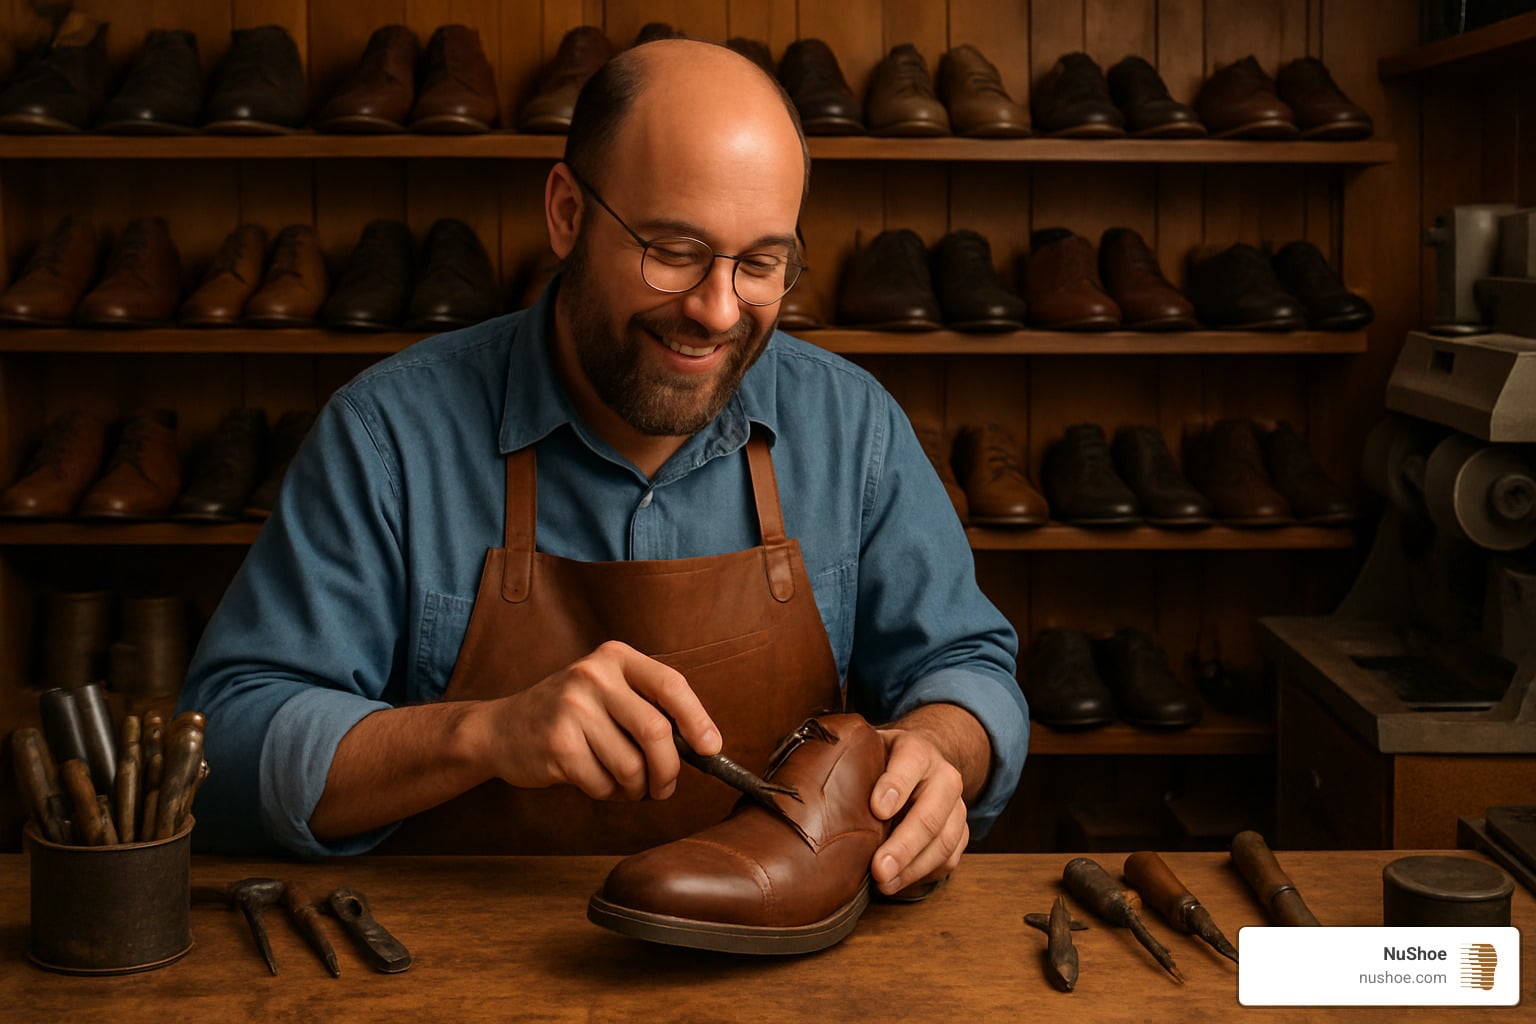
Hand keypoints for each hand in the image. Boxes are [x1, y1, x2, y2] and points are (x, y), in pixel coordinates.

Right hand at [482, 640, 720, 801]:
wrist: (501, 729)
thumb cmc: (569, 715)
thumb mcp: (607, 692)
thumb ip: (648, 708)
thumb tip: (703, 747)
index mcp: (615, 658)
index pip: (671, 685)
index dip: (697, 720)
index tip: (711, 749)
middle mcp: (594, 676)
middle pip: (656, 733)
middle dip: (668, 770)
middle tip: (665, 788)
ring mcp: (572, 708)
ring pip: (631, 766)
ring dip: (635, 788)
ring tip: (623, 784)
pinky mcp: (557, 744)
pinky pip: (603, 784)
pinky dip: (606, 794)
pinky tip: (592, 780)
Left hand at [867, 724, 970, 897]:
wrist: (921, 763)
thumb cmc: (882, 761)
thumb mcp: (867, 750)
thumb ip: (850, 762)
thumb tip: (810, 790)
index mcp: (917, 750)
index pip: (910, 763)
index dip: (895, 786)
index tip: (877, 810)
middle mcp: (943, 776)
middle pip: (930, 814)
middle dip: (904, 845)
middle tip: (879, 869)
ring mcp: (956, 806)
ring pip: (944, 842)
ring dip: (913, 868)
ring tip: (884, 884)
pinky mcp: (960, 831)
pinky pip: (950, 858)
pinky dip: (925, 874)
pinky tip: (899, 882)